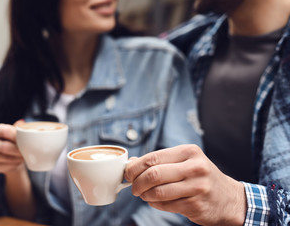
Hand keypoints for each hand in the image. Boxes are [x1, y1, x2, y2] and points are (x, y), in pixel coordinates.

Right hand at [0, 120, 24, 174]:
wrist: (17, 157)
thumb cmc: (19, 142)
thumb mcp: (21, 133)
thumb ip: (21, 128)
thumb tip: (22, 122)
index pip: (2, 131)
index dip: (14, 135)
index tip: (25, 139)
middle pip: (3, 146)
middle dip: (17, 149)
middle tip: (27, 151)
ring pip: (5, 158)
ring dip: (17, 157)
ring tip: (25, 156)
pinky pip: (5, 167)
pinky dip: (14, 164)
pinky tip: (19, 162)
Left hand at [124, 144, 246, 225]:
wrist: (228, 198)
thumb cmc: (200, 177)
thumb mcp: (185, 162)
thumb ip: (160, 161)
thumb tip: (131, 163)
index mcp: (189, 152)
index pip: (153, 157)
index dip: (135, 167)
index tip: (127, 173)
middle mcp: (195, 167)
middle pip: (153, 174)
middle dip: (137, 182)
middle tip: (133, 187)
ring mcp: (197, 187)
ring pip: (158, 192)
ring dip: (145, 195)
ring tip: (143, 194)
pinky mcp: (196, 205)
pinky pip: (166, 205)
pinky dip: (155, 204)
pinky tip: (155, 201)